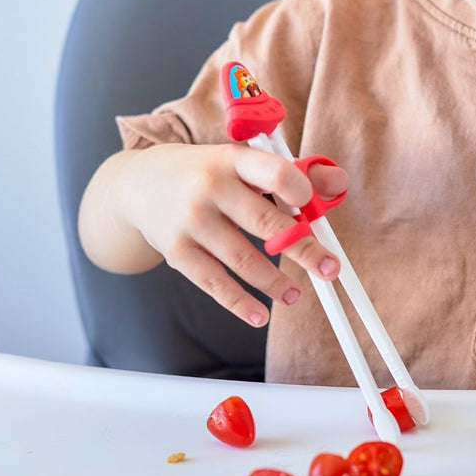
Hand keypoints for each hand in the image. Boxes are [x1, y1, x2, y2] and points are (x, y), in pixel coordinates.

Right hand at [113, 143, 347, 326]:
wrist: (137, 185)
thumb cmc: (205, 173)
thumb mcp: (241, 162)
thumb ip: (292, 173)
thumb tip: (338, 184)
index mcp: (233, 159)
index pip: (274, 172)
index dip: (301, 192)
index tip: (314, 211)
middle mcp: (211, 188)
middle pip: (266, 223)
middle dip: (303, 249)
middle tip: (329, 269)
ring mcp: (192, 221)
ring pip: (244, 260)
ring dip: (276, 283)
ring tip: (296, 295)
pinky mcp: (177, 252)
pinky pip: (214, 283)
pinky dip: (239, 303)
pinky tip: (260, 315)